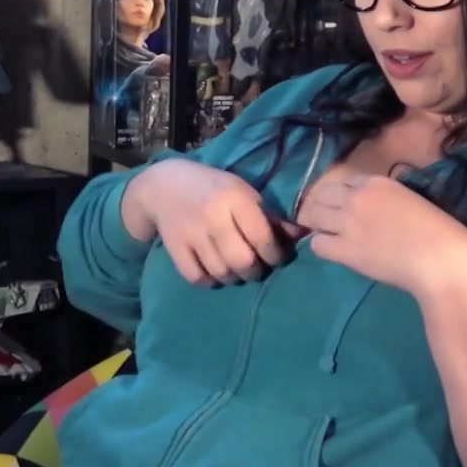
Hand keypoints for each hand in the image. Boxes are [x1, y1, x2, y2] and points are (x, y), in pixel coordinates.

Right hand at [131, 159, 296, 285]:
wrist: (165, 185)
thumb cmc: (214, 188)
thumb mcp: (244, 191)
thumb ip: (270, 214)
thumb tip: (301, 234)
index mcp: (235, 197)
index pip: (263, 238)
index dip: (276, 255)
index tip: (277, 257)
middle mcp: (213, 216)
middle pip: (244, 262)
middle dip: (256, 271)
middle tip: (257, 268)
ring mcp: (192, 233)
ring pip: (222, 273)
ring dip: (234, 277)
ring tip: (237, 270)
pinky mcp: (175, 247)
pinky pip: (197, 278)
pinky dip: (210, 281)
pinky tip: (215, 272)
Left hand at [295, 173, 466, 297]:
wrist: (440, 258)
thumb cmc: (439, 230)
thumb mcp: (411, 199)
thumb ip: (389, 198)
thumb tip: (378, 209)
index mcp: (377, 182)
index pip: (344, 181)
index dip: (340, 195)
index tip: (341, 205)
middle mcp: (357, 198)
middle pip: (322, 195)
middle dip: (321, 206)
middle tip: (325, 221)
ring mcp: (348, 223)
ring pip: (313, 216)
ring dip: (317, 224)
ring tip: (327, 235)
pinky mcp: (345, 250)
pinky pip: (317, 244)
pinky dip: (322, 246)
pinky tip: (334, 251)